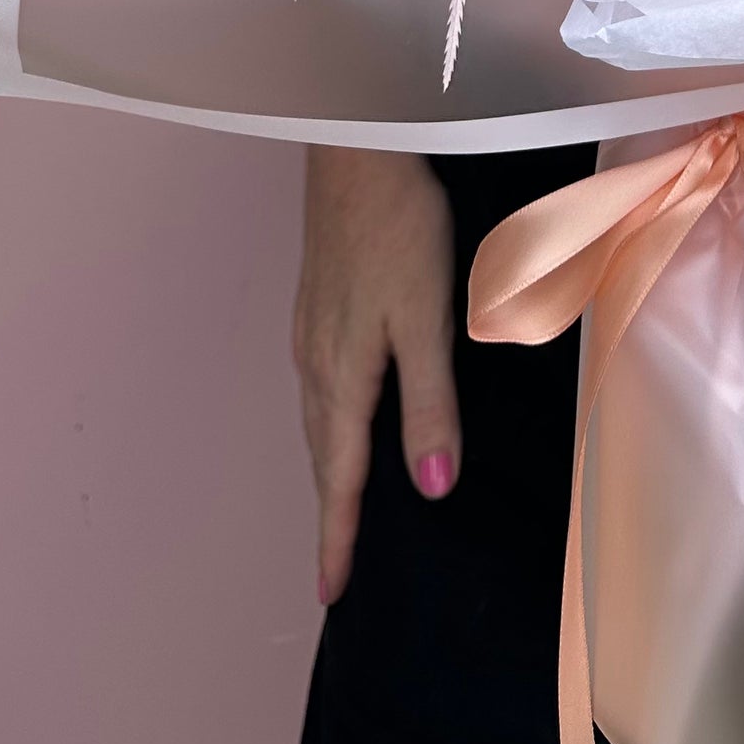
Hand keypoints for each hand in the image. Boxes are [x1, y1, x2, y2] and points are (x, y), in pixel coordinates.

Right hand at [293, 146, 459, 604]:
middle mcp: (317, 361)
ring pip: (318, 422)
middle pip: (323, 456)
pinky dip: (330, 427)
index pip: (343, 476)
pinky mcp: (318, 304)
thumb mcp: (426, 318)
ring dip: (329, 471)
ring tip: (340, 509)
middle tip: (334, 570)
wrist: (357, 150)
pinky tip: (343, 421)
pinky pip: (319, 389)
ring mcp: (312, 331)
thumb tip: (431, 489)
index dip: (339, 535)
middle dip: (330, 514)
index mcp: (344, 375)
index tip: (333, 593)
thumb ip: (430, 403)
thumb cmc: (398, 228)